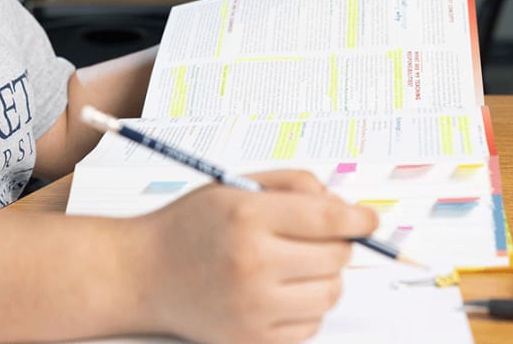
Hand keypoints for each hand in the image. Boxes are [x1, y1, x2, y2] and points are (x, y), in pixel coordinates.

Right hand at [138, 170, 377, 343]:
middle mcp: (252, 262)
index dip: (358, 218)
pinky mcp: (252, 339)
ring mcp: (253, 306)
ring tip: (294, 266)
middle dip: (336, 244)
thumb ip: (291, 185)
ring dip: (323, 278)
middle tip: (315, 240)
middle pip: (336, 257)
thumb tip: (344, 205)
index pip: (327, 218)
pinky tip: (279, 293)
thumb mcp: (233, 186)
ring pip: (330, 294)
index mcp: (247, 216)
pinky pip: (310, 327)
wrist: (142, 273)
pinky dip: (305, 309)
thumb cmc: (188, 227)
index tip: (370, 219)